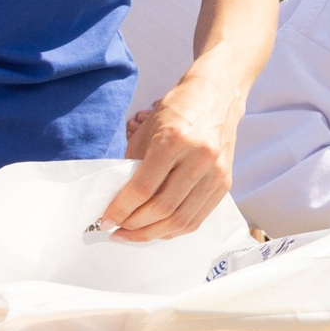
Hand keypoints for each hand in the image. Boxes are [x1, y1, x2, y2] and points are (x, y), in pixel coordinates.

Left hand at [104, 71, 238, 238]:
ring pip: (181, 220)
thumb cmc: (178, 110)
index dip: (120, 209)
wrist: (217, 96)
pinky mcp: (225, 183)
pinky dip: (174, 230)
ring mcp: (216, 172)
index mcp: (175, 140)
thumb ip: (134, 166)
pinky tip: (157, 230)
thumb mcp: (147, 131)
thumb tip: (118, 202)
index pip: (143, 189)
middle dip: (133, 226)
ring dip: (152, 234)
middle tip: (115, 229)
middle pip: (162, 209)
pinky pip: (197, 218)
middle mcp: (199, 158)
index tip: (104, 219)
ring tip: (132, 235)